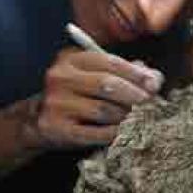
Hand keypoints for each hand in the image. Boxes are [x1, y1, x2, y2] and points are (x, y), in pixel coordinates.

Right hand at [24, 48, 163, 149]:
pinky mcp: (58, 128)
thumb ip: (122, 73)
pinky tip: (125, 132)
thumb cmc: (75, 97)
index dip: (136, 74)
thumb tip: (153, 78)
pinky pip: (96, 133)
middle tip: (152, 104)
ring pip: (105, 110)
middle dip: (135, 95)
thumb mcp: (92, 77)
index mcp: (71, 59)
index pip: (110, 62)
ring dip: (127, 116)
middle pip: (108, 85)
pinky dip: (115, 133)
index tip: (155, 84)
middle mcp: (60, 78)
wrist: (38, 121)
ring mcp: (57, 104)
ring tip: (139, 119)